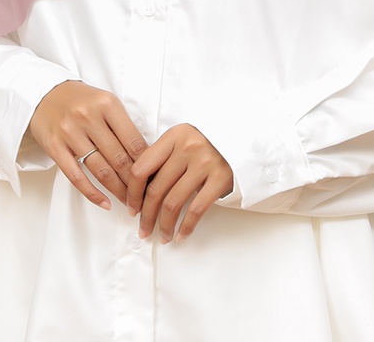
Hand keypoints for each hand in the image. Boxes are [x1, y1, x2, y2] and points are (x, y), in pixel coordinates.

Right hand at [28, 81, 147, 209]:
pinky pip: (76, 176)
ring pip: (101, 170)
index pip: (134, 141)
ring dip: (117, 190)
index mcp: (107, 104)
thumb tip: (146, 156)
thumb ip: (124, 125)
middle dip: (135, 182)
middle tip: (145, 196)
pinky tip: (105, 203)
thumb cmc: (82, 101)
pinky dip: (92, 193)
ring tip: (129, 202)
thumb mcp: (106, 102)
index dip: (147, 164)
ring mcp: (70, 133)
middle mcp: (89, 117)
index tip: (154, 178)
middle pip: (119, 158)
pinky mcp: (55, 147)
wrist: (45, 94)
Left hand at [126, 124, 232, 243]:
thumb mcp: (181, 141)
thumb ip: (162, 158)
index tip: (132, 209)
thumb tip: (137, 193)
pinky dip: (186, 227)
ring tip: (162, 236)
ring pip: (173, 202)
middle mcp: (188, 147)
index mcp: (173, 136)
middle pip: (156, 189)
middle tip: (143, 229)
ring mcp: (205, 162)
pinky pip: (196, 209)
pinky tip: (181, 234)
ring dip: (164, 225)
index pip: (141, 169)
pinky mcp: (221, 177)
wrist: (241, 139)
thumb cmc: (206, 143)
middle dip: (146, 216)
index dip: (132, 194)